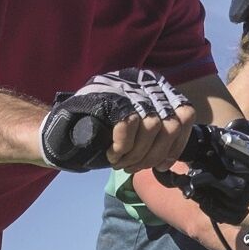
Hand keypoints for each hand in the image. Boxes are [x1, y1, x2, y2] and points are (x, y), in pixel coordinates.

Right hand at [41, 70, 193, 172]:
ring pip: (153, 126)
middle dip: (155, 154)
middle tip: (135, 166)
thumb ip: (160, 133)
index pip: (186, 115)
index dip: (177, 145)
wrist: (62, 128)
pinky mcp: (110, 95)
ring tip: (122, 163)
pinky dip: (123, 147)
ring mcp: (128, 86)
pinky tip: (112, 154)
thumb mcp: (138, 130)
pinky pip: (129, 125)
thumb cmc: (103, 133)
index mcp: (157, 89)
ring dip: (138, 154)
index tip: (162, 164)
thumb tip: (175, 154)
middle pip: (172, 124)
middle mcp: (145, 82)